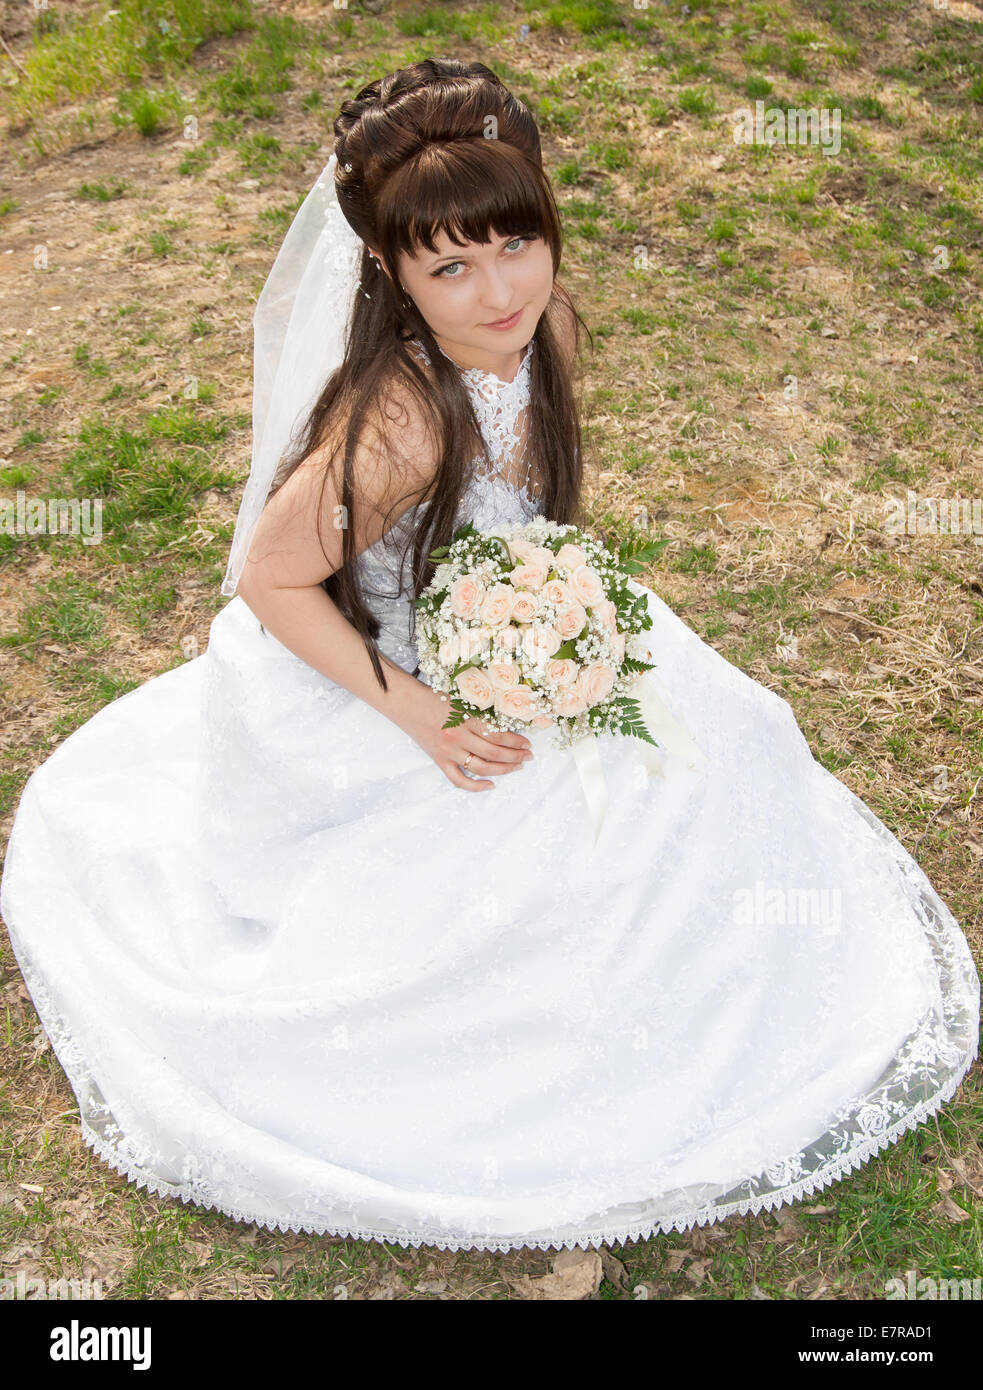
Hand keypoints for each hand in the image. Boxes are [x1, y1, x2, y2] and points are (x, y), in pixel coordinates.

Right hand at [403, 684, 532, 791]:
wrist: (407, 705)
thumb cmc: (434, 699)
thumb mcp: (461, 702)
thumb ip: (480, 716)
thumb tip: (506, 729)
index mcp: (465, 719)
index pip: (498, 734)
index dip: (516, 741)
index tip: (527, 743)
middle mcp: (458, 738)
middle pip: (494, 752)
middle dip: (515, 756)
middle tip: (528, 756)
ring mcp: (448, 752)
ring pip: (481, 768)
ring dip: (503, 769)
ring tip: (516, 767)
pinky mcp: (440, 762)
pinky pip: (459, 780)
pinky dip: (476, 786)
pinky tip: (491, 785)